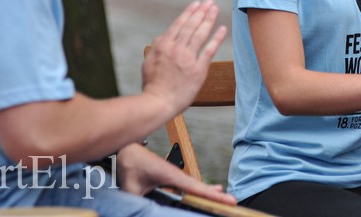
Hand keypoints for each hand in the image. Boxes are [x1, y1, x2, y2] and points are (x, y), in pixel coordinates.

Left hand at [117, 143, 236, 204]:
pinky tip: (204, 193)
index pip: (196, 187)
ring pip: (196, 186)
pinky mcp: (171, 177)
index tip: (227, 198)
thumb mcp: (132, 188)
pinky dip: (200, 190)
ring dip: (209, 192)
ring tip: (224, 198)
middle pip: (201, 187)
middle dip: (216, 195)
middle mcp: (177, 175)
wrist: (127, 150)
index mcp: (171, 175)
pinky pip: (189, 186)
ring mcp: (175, 176)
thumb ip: (139, 202)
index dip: (212, 195)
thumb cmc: (131, 163)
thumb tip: (141, 213)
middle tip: (232, 202)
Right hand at [142, 0, 227, 117]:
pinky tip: (223, 29)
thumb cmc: (152, 86)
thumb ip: (156, 48)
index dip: (189, 12)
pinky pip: (209, 50)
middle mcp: (176, 49)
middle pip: (191, 26)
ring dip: (209, 20)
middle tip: (210, 2)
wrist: (157, 103)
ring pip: (200, 34)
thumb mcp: (148, 63)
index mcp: (163, 46)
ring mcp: (188, 59)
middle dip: (202, 12)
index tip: (197, 4)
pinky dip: (216, 38)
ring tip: (216, 9)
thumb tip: (162, 37)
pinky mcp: (198, 70)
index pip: (179, 24)